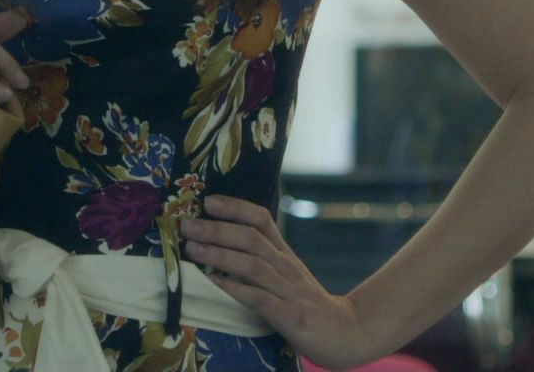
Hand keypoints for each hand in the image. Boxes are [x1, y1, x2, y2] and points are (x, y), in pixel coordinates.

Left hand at [179, 195, 385, 369]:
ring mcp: (289, 290)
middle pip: (251, 239)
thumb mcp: (286, 272)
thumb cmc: (305, 301)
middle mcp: (286, 266)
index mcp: (284, 253)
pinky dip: (236, 288)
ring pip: (253, 265)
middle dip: (216, 229)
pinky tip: (215, 282)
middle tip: (187, 225)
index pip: (261, 219)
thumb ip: (260, 256)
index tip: (208, 200)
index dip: (235, 207)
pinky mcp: (290, 315)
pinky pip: (260, 298)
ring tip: (192, 249)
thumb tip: (219, 239)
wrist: (346, 333)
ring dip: (219, 255)